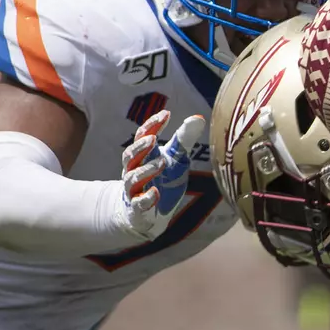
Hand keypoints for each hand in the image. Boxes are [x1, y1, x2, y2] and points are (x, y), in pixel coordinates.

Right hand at [120, 110, 206, 240]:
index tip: (166, 114)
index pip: (143, 136)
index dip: (152, 125)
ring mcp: (134, 190)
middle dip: (140, 147)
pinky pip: (138, 203)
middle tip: (153, 139)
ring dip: (146, 170)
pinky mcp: (138, 209)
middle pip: (130, 155)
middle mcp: (134, 170)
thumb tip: (199, 118)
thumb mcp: (175, 158)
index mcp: (144, 155)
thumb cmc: (162, 180)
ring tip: (162, 162)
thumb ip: (184, 140)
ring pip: (133, 177)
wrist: (148, 215)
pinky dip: (146, 198)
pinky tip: (156, 193)